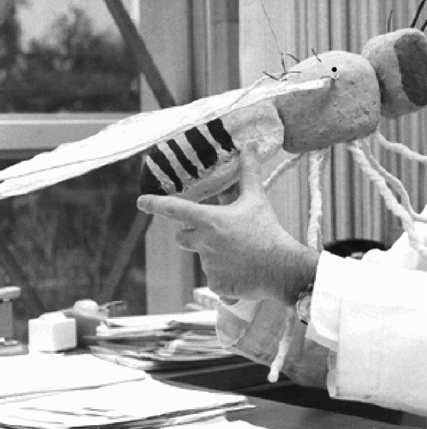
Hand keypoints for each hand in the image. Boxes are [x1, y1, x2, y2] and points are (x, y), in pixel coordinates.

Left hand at [137, 144, 318, 303]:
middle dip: (192, 233)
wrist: (282, 267)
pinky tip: (243, 271)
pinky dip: (226, 275)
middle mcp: (203, 242)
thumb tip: (251, 145)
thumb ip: (249, 172)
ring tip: (241, 254)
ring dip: (215, 255)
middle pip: (183, 237)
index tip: (142, 201)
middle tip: (216, 232)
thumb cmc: (268, 231)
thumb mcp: (257, 199)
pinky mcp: (216, 284)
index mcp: (209, 220)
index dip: (155, 204)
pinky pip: (214, 278)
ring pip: (202, 257)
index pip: (175, 209)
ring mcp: (208, 265)